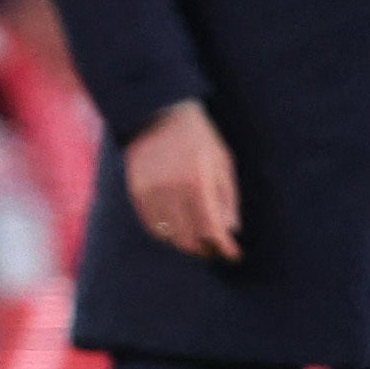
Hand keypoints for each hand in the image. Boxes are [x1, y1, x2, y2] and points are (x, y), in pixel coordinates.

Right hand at [123, 99, 238, 260]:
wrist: (159, 114)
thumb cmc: (199, 138)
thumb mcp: (223, 162)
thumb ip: (227, 197)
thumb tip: (230, 230)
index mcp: (197, 181)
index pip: (212, 228)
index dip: (225, 247)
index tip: (233, 254)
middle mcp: (171, 190)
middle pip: (189, 239)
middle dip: (206, 249)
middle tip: (215, 249)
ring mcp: (151, 192)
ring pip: (169, 236)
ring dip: (186, 243)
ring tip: (198, 240)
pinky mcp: (136, 192)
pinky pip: (152, 226)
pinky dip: (167, 233)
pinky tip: (177, 228)